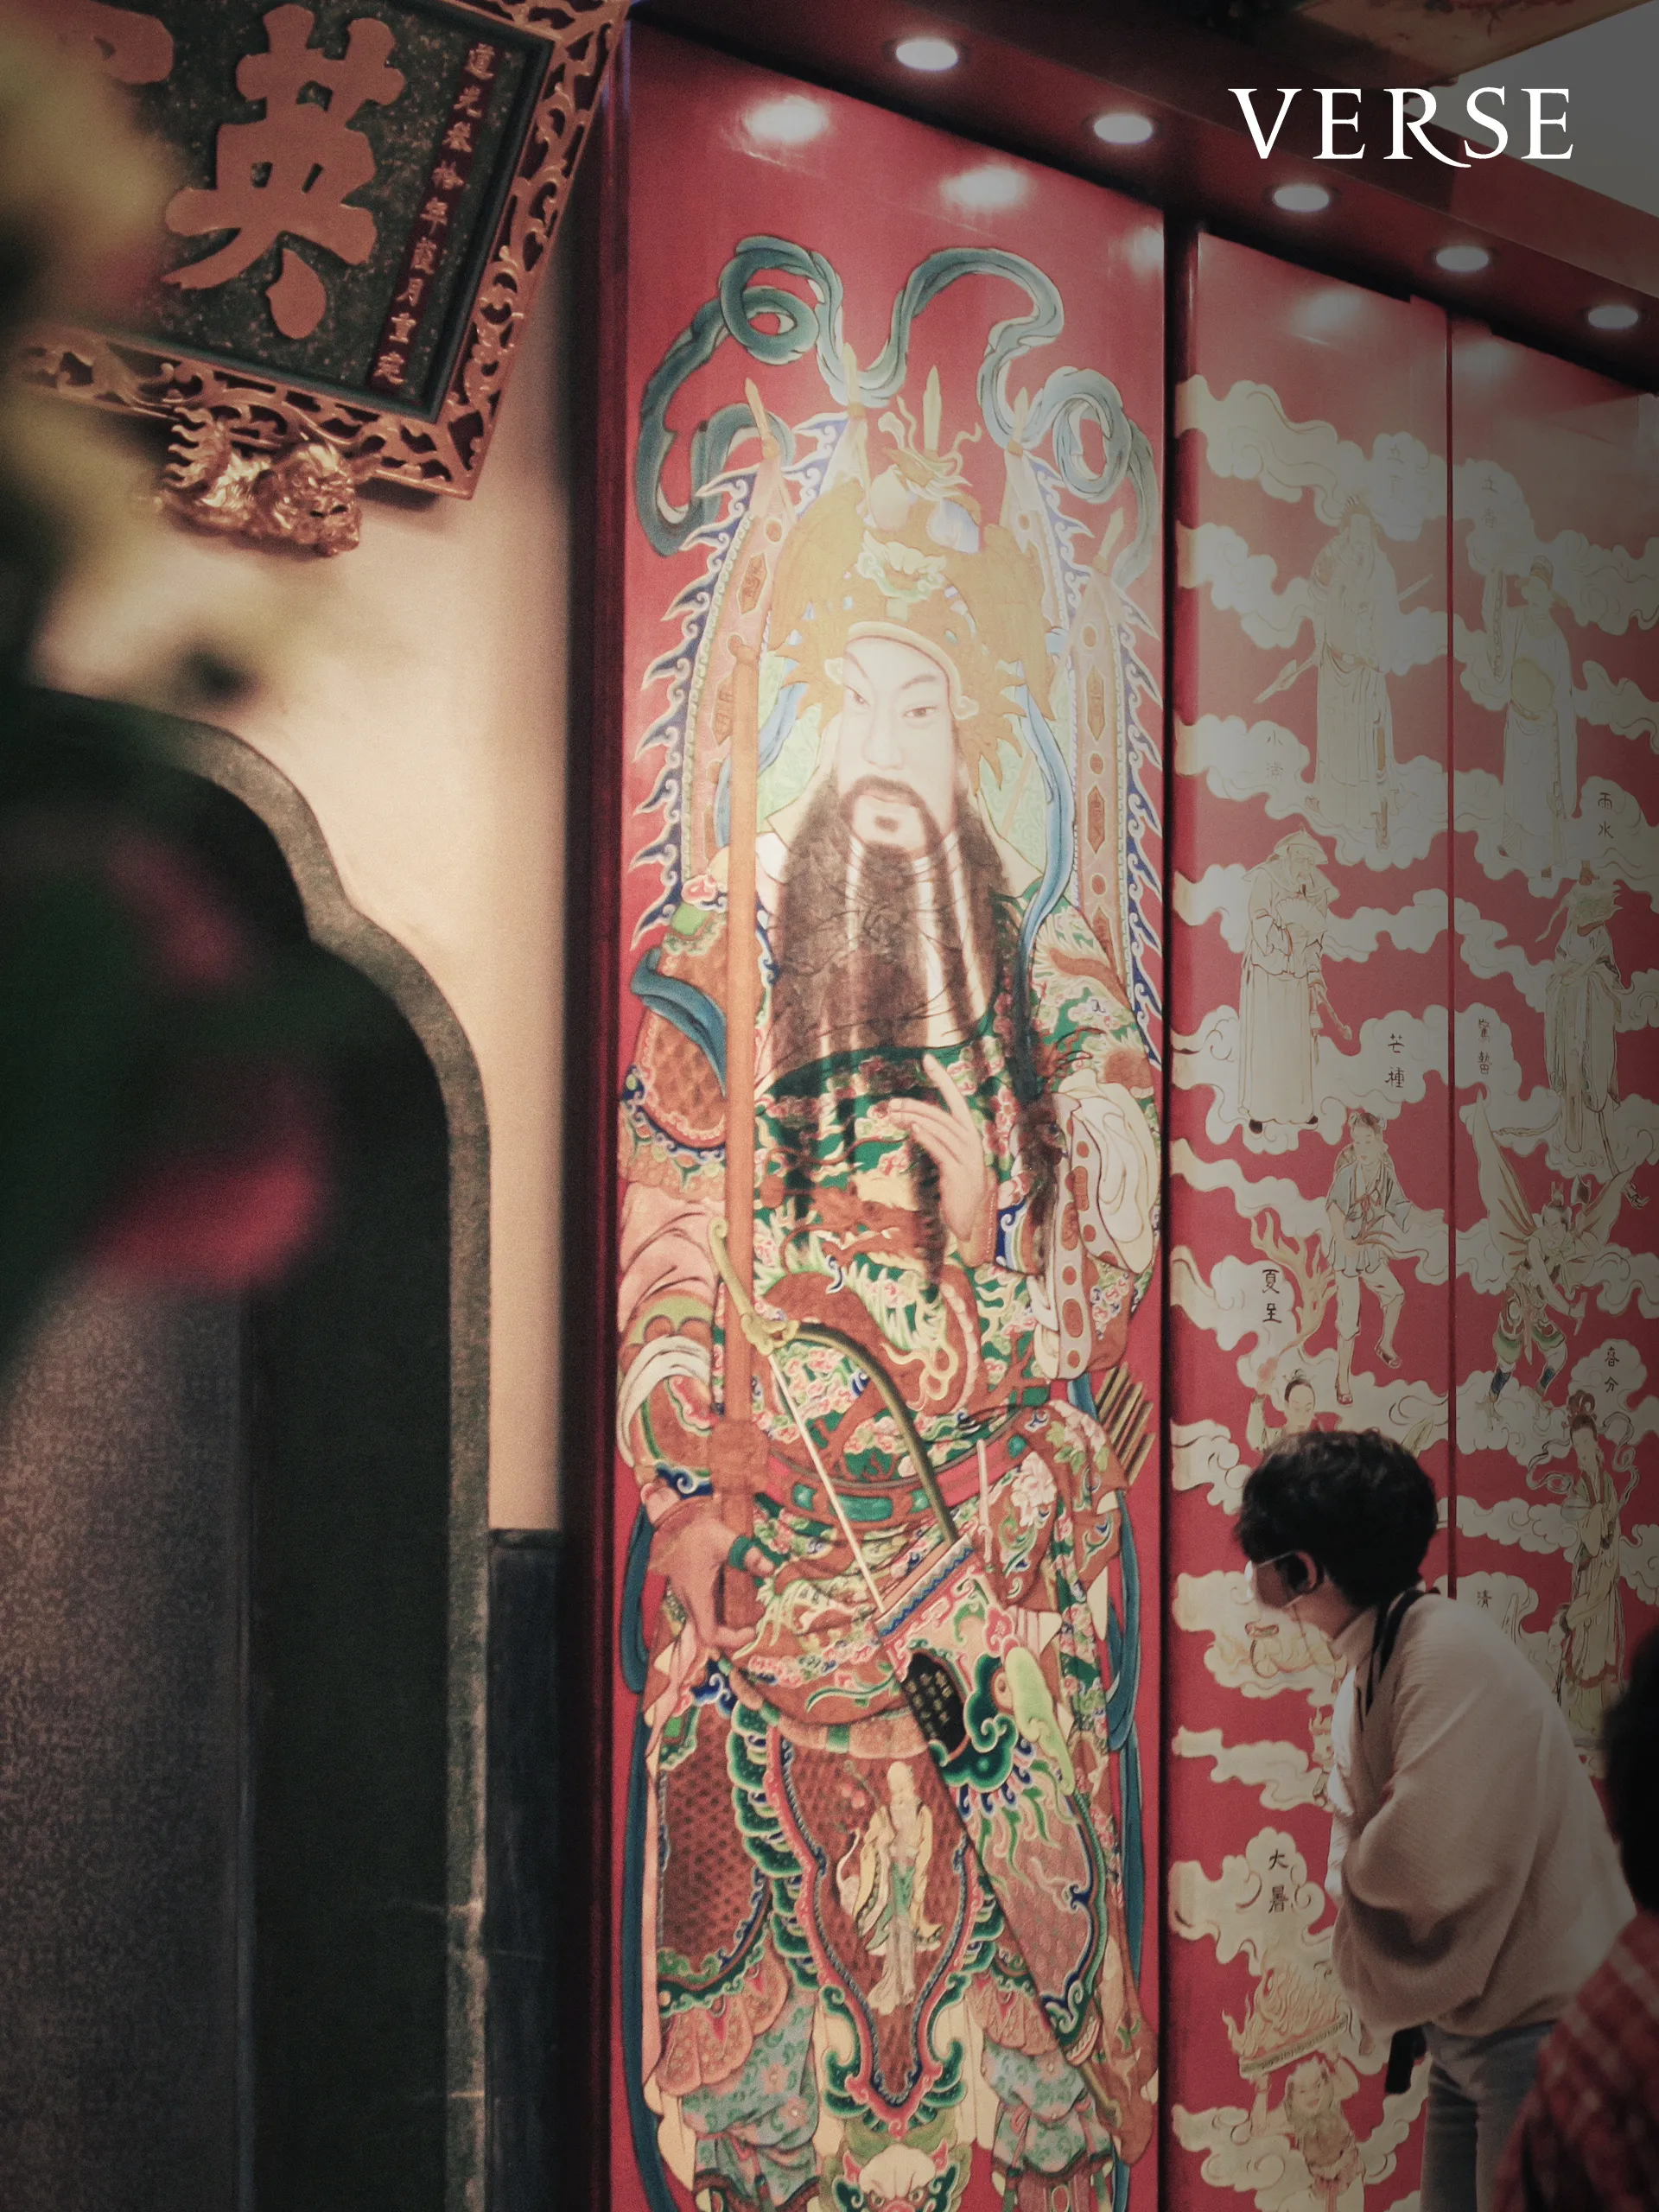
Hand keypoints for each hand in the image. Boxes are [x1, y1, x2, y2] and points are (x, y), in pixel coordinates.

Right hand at [649, 1499, 756, 1657]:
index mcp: (697, 1595)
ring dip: (732, 1615)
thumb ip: (748, 1554)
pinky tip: (739, 1586)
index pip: (711, 1635)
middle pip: (712, 1632)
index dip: (733, 1639)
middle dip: (738, 1627)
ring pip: (710, 1619)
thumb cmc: (696, 1530)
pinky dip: (725, 1604)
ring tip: (754, 1599)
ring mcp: (688, 1595)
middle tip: (758, 1610)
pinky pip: (708, 1606)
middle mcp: (690, 1601)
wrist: (672, 1519)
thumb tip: (770, 1569)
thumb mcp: (725, 1539)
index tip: (753, 1628)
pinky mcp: (690, 1587)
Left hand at [889, 1053, 994, 1258]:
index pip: (956, 1099)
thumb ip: (937, 1140)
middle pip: (944, 1113)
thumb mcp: (949, 1159)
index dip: (942, 1078)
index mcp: (969, 1134)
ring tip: (894, 1115)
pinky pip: (941, 1149)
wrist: (972, 1219)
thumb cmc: (959, 1188)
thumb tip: (914, 1122)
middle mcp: (971, 1141)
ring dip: (915, 1119)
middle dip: (917, 1104)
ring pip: (940, 1128)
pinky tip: (913, 1129)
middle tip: (892, 1103)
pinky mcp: (959, 1172)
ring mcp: (967, 1157)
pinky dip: (927, 1136)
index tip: (927, 1059)